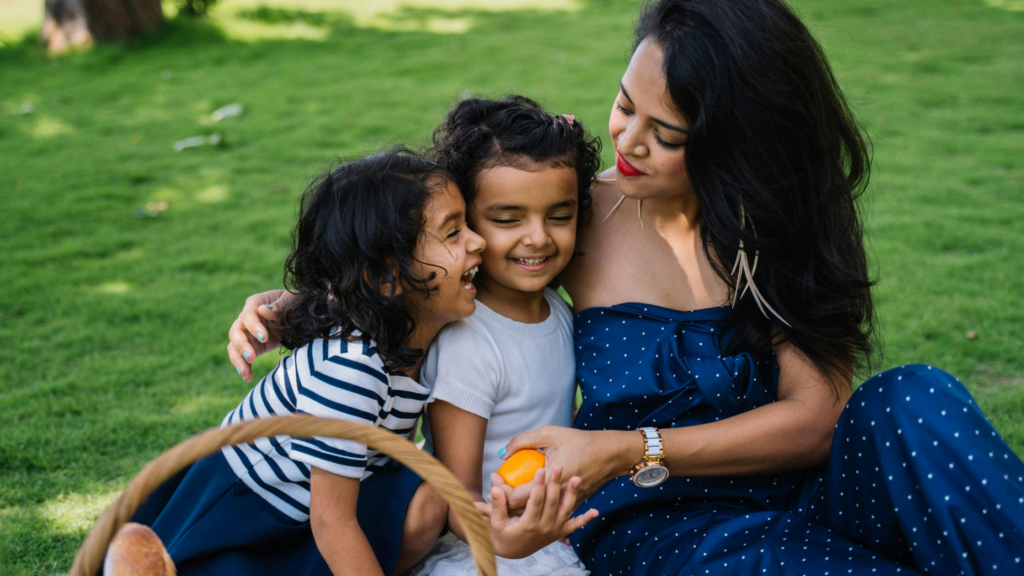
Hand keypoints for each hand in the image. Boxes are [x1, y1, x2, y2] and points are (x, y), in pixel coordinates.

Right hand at [226, 290, 295, 382]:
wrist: (300, 315)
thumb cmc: (295, 303)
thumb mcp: (291, 301)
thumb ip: (279, 306)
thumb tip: (263, 311)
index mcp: (255, 303)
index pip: (248, 314)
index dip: (254, 326)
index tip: (264, 338)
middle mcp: (247, 318)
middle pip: (236, 332)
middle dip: (242, 346)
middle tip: (252, 357)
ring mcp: (248, 333)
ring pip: (234, 346)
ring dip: (238, 359)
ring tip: (244, 373)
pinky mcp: (253, 346)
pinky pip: (243, 357)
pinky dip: (244, 367)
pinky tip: (247, 378)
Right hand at [479, 466, 597, 558]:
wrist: (513, 551)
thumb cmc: (502, 532)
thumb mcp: (495, 521)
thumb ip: (496, 504)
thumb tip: (494, 485)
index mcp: (528, 524)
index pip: (535, 502)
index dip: (538, 486)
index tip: (541, 469)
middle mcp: (543, 528)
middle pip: (552, 503)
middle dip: (555, 484)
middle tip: (558, 466)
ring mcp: (553, 531)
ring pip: (565, 511)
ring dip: (572, 495)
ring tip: (576, 479)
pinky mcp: (560, 533)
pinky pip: (574, 526)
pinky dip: (585, 519)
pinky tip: (595, 511)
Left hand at [499, 426, 640, 506]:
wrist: (609, 454)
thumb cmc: (579, 441)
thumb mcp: (549, 433)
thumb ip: (522, 441)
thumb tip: (502, 453)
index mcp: (549, 480)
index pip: (517, 498)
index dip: (500, 492)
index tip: (494, 480)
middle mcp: (556, 497)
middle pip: (522, 510)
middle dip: (504, 503)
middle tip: (492, 492)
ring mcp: (564, 504)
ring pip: (534, 512)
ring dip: (517, 507)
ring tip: (503, 497)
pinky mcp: (570, 505)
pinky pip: (547, 509)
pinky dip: (534, 506)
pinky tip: (525, 497)